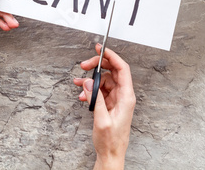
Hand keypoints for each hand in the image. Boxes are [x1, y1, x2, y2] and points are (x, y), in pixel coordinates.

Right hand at [74, 44, 135, 169]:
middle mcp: (123, 96)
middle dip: (98, 66)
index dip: (112, 56)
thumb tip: (89, 82)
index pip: (122, 69)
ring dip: (91, 80)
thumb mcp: (101, 120)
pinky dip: (90, 90)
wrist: (111, 153)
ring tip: (78, 83)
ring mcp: (116, 99)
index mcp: (126, 97)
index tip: (101, 49)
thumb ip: (95, 99)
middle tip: (84, 65)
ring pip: (104, 80)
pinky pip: (100, 90)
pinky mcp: (110, 104)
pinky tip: (82, 95)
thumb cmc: (111, 141)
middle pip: (112, 71)